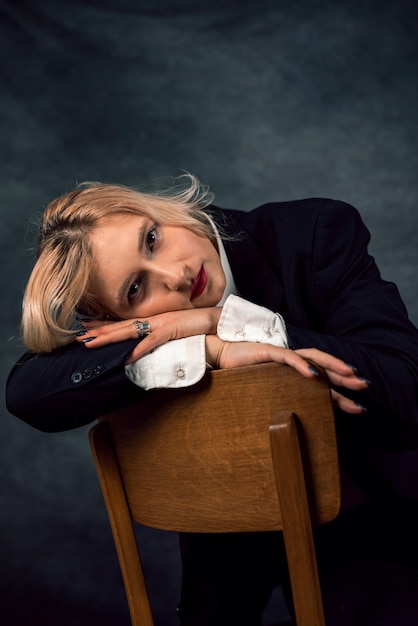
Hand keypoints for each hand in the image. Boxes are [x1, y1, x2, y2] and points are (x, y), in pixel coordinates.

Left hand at [75, 307, 221, 363]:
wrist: (221, 322)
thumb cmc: (201, 329)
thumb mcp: (176, 337)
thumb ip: (162, 343)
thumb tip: (148, 354)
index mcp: (155, 322)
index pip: (125, 324)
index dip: (105, 327)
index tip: (88, 330)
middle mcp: (155, 320)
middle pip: (121, 326)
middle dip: (99, 331)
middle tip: (78, 336)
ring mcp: (163, 323)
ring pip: (130, 330)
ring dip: (110, 338)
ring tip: (91, 343)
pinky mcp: (173, 328)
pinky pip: (152, 341)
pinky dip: (138, 349)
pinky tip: (125, 357)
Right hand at [205, 337, 368, 413]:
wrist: (219, 357)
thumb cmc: (242, 375)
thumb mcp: (266, 391)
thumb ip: (282, 399)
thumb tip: (295, 420)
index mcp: (293, 372)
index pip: (322, 380)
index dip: (340, 390)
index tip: (358, 404)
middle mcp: (291, 362)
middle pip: (324, 367)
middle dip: (345, 376)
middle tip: (364, 386)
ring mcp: (281, 355)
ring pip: (313, 359)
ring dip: (332, 366)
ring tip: (349, 373)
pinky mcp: (267, 352)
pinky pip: (288, 357)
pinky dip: (301, 365)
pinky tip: (313, 374)